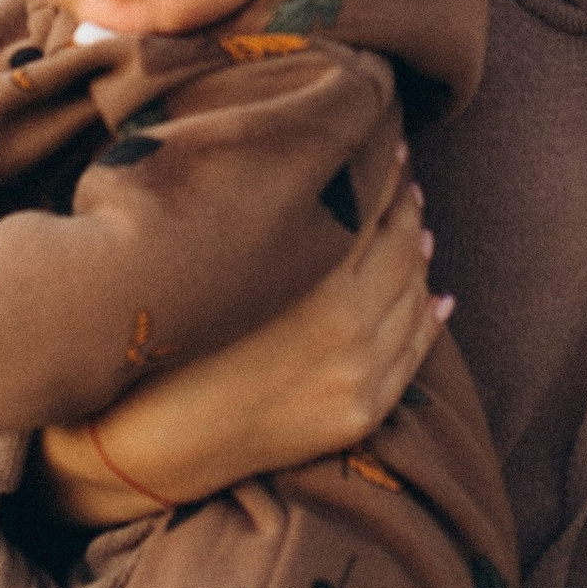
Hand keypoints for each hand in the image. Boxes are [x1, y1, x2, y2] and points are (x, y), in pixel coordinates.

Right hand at [36, 159, 442, 529]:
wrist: (148, 446)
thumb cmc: (164, 341)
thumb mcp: (219, 268)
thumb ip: (274, 226)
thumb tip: (320, 177)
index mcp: (307, 279)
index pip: (366, 206)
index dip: (380, 170)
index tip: (386, 142)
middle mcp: (346, 325)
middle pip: (401, 248)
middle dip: (405, 208)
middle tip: (405, 178)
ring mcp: (358, 374)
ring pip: (412, 298)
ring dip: (419, 259)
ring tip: (419, 227)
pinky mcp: (360, 413)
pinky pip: (414, 355)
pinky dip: (429, 319)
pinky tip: (439, 297)